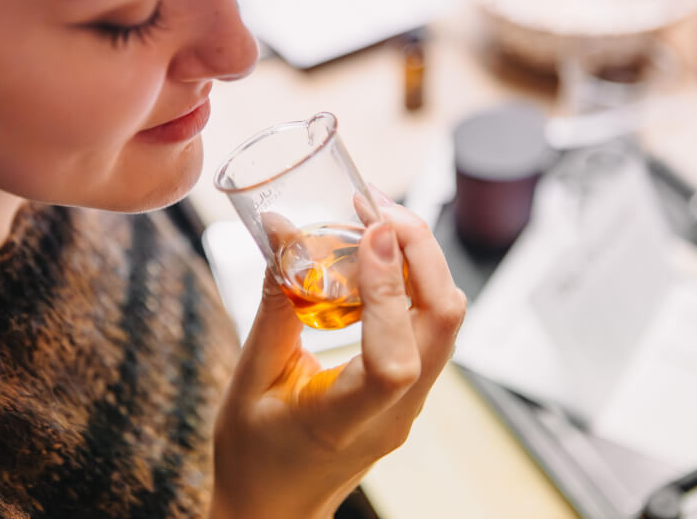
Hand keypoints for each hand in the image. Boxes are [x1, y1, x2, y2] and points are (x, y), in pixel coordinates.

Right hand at [210, 186, 466, 518]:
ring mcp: (411, 404)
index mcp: (344, 422)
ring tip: (376, 222)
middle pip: (444, 323)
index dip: (391, 290)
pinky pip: (429, 327)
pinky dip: (413, 283)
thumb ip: (274, 307)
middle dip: (421, 251)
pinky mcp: (410, 391)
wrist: (276, 508)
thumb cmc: (254, 458)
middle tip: (377, 207)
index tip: (372, 233)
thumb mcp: (251, 380)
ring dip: (421, 262)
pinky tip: (377, 260)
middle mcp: (394, 413)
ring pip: (445, 320)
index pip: (393, 359)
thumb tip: (285, 233)